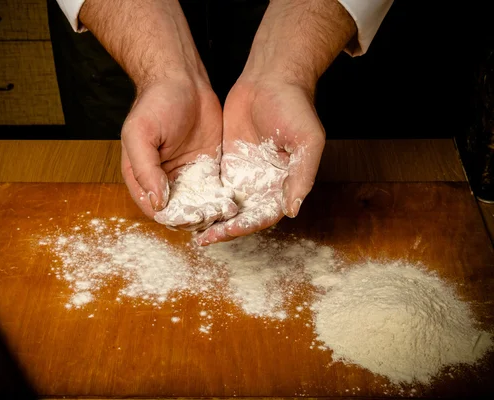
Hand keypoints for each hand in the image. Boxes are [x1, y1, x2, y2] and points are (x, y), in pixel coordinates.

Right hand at [121, 75, 235, 229]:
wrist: (183, 80)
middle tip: (210, 215)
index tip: (187, 217)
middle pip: (178, 211)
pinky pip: (214, 191)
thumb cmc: (155, 103)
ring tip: (223, 212)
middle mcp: (164, 181)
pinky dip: (221, 199)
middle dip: (193, 218)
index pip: (154, 208)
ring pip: (198, 205)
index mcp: (143, 177)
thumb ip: (144, 169)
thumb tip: (157, 202)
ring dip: (209, 212)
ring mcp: (187, 176)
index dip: (170, 217)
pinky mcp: (207, 168)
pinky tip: (231, 202)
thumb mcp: (140, 134)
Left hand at [194, 76, 324, 244]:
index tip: (225, 232)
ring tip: (190, 227)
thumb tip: (292, 210)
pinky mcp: (228, 163)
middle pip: (242, 217)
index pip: (263, 216)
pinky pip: (214, 187)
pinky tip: (187, 205)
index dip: (245, 226)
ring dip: (211, 219)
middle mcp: (264, 185)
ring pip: (226, 207)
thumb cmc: (295, 106)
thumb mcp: (307, 140)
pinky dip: (204, 199)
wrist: (271, 79)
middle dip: (223, 230)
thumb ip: (302, 175)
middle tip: (201, 238)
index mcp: (284, 185)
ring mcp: (245, 175)